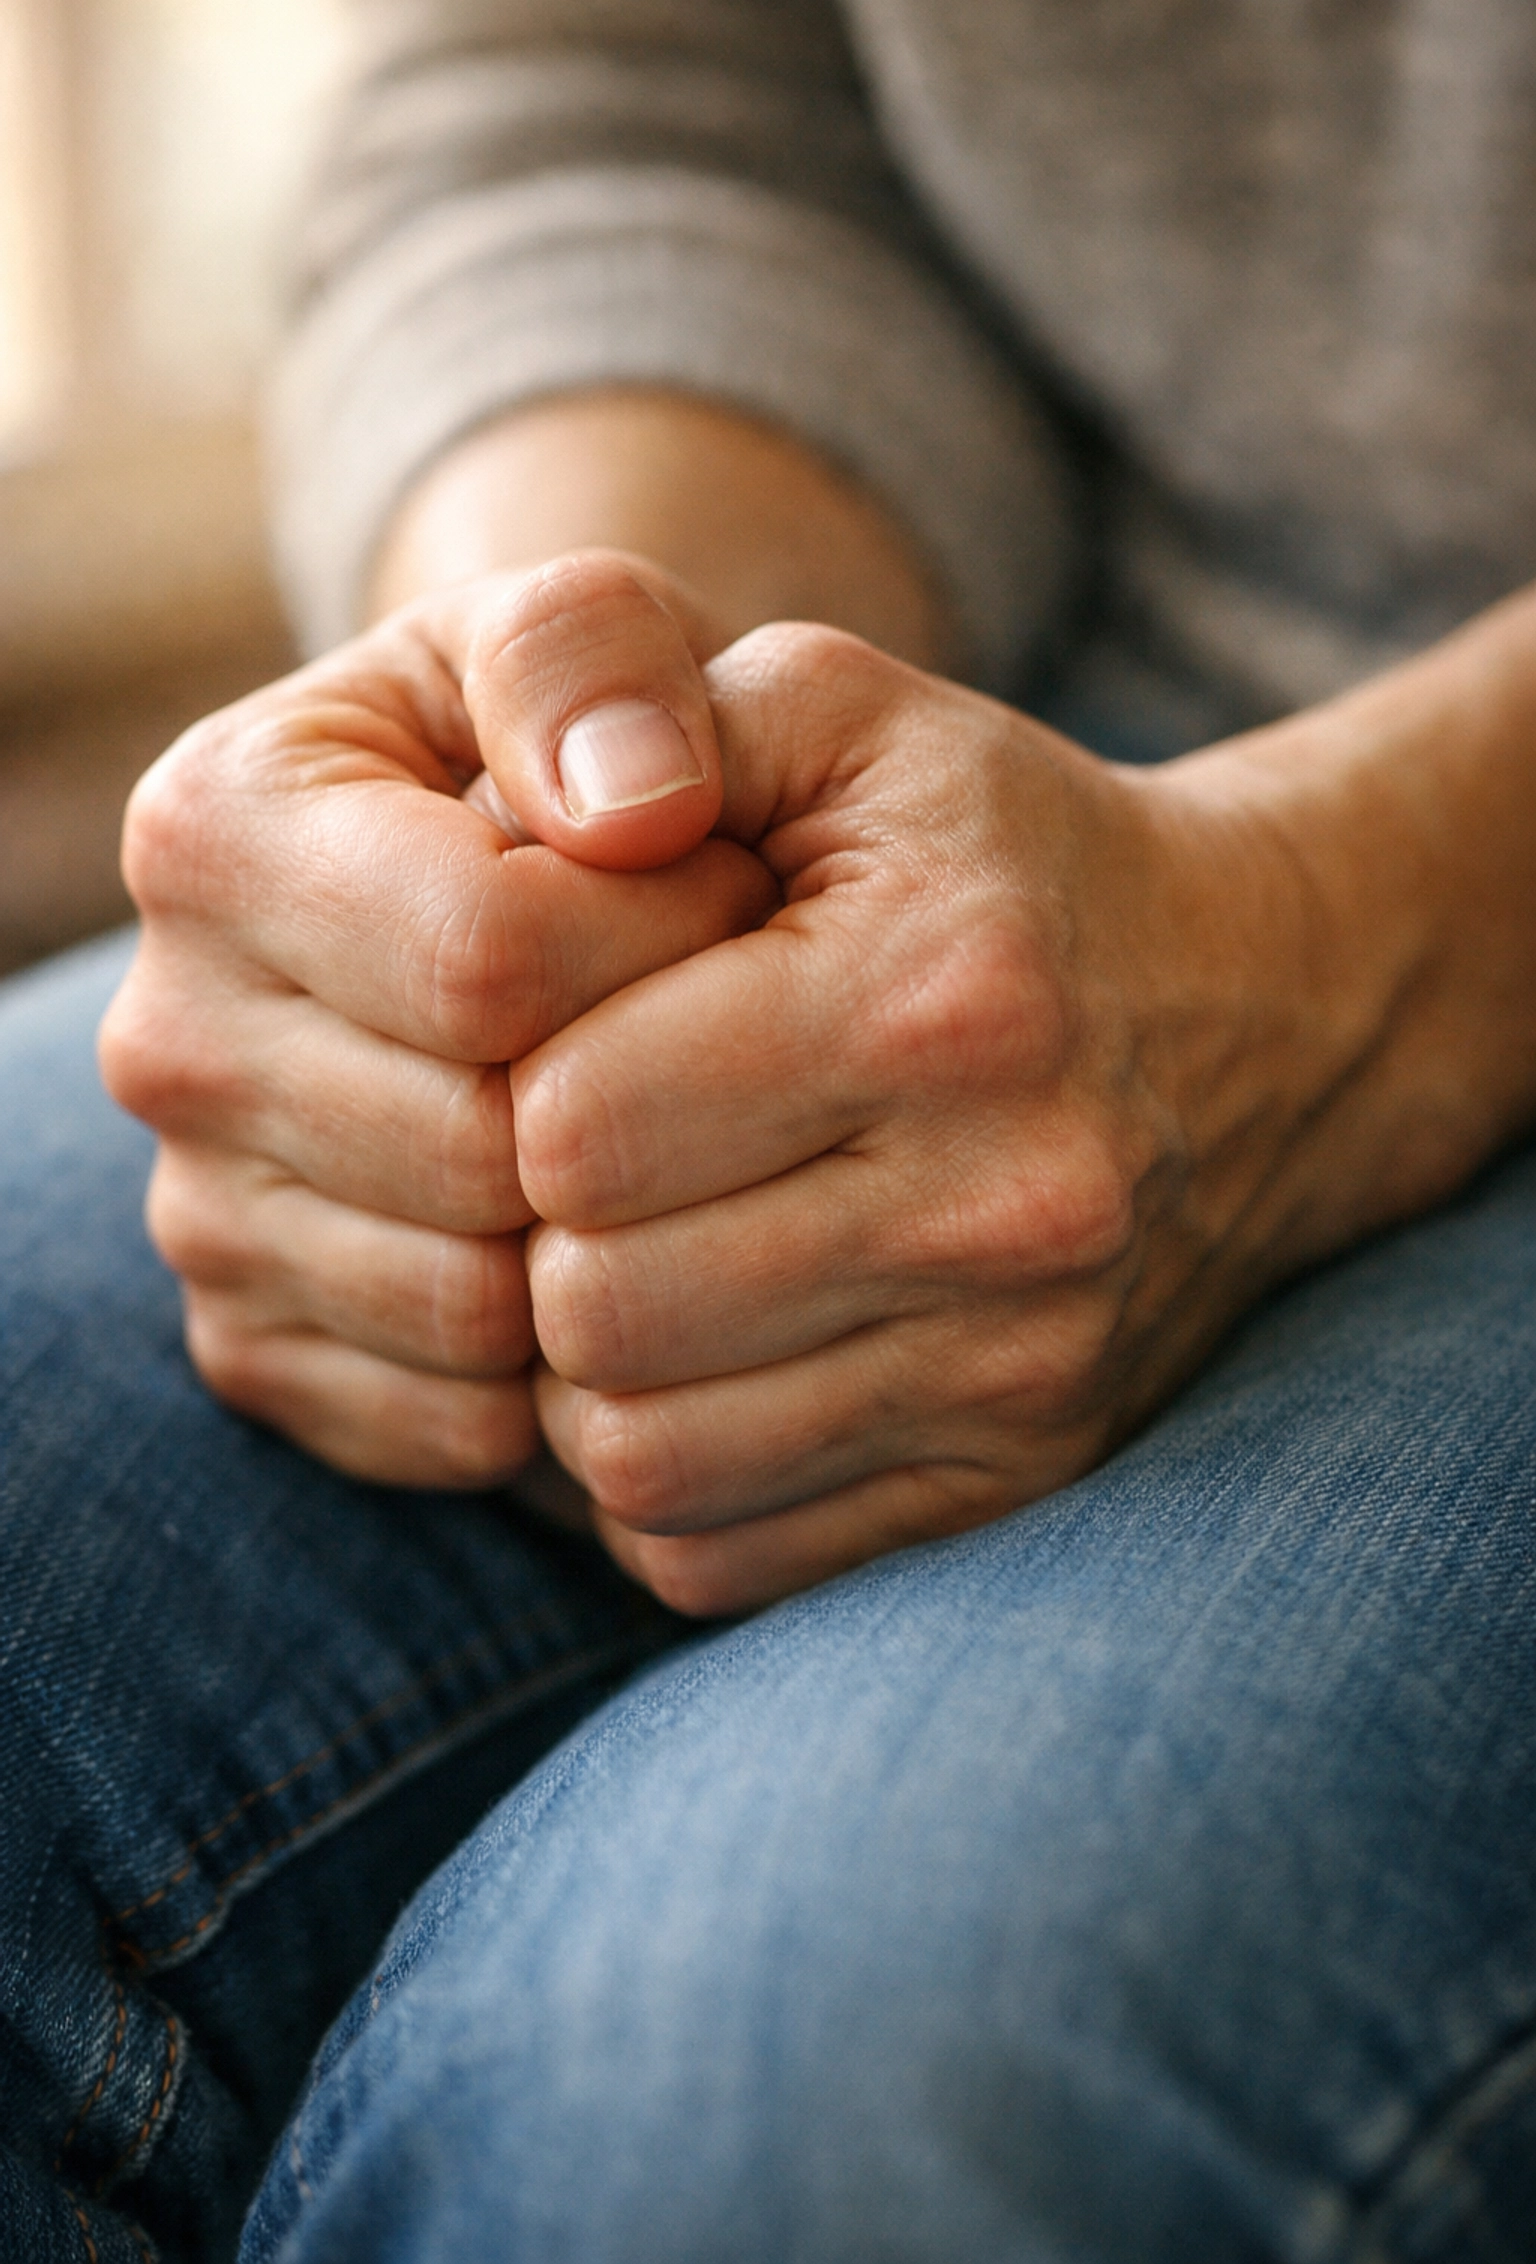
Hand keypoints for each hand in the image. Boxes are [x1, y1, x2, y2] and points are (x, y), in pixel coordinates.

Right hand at [99, 557, 775, 1485]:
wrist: (503, 901)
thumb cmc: (561, 764)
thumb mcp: (580, 646)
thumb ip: (598, 657)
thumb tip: (637, 807)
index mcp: (213, 831)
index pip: (489, 956)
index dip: (667, 942)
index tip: (729, 891)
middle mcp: (169, 1035)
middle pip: (476, 1147)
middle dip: (645, 1091)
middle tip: (710, 1020)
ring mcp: (198, 1210)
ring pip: (471, 1300)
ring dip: (616, 1233)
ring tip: (656, 1113)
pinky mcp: (253, 1349)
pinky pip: (451, 1419)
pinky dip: (563, 1364)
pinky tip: (601, 1241)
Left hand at [474, 576, 1483, 1612]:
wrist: (1253, 1014)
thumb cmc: (993, 855)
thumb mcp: (841, 715)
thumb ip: (641, 709)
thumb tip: (471, 841)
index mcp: (932, 995)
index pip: (570, 1128)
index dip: (510, 1094)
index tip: (559, 1053)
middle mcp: (1004, 1202)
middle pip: (594, 1313)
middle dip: (537, 1245)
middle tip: (579, 1178)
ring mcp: (1024, 1366)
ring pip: (643, 1463)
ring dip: (583, 1378)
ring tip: (628, 1266)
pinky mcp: (1018, 1474)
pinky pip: (722, 1556)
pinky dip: (660, 1481)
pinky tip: (700, 1363)